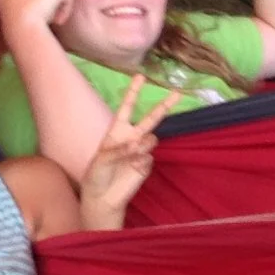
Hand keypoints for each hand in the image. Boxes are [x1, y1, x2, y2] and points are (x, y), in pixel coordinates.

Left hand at [79, 85, 176, 226]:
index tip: (140, 76)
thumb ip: (118, 149)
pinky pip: (148, 158)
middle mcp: (132, 137)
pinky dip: (140, 163)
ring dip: (141, 145)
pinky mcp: (146, 165)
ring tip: (129, 156)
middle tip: (177, 93)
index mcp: (117, 130)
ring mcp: (141, 151)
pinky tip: (131, 171)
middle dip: (164, 105)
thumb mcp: (101, 159)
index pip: (127, 107)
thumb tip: (137, 144)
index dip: (134, 92)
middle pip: (151, 118)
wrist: (103, 197)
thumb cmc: (97, 174)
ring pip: (151, 140)